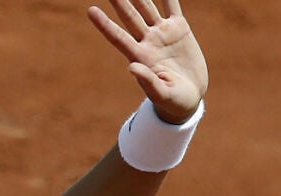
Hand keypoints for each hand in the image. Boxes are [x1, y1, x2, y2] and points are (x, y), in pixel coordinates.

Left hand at [89, 0, 207, 122]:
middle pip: (130, 17)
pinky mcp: (179, 29)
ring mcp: (162, 33)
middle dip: (119, 1)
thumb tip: (131, 67)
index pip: (118, 37)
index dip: (104, 24)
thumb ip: (147, 82)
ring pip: (147, 8)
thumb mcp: (162, 94)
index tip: (90, 10)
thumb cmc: (172, 101)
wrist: (190, 96)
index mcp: (139, 57)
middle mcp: (147, 41)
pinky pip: (172, 6)